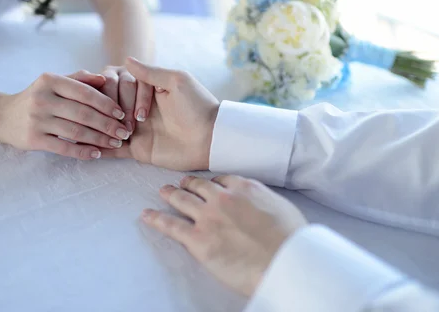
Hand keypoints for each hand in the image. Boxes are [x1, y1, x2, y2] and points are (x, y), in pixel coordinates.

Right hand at [0, 70, 129, 159]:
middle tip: (124, 132)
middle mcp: (42, 99)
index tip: (121, 113)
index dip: (106, 103)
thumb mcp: (54, 83)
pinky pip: (63, 147)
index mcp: (50, 80)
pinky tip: (97, 154)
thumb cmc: (37, 98)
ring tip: (115, 143)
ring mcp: (37, 120)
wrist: (2, 116)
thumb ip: (79, 79)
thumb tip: (105, 78)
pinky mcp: (33, 139)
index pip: (85, 92)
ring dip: (100, 139)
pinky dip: (82, 151)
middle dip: (107, 124)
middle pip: (83, 114)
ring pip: (76, 132)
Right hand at [102, 58, 219, 170]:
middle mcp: (138, 107)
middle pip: (109, 103)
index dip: (125, 96)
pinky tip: (86, 147)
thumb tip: (126, 59)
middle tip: (126, 125)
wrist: (210, 140)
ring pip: (107, 124)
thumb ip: (151, 72)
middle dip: (112, 112)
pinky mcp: (136, 150)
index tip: (141, 113)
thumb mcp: (177, 82)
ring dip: (101, 126)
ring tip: (96, 131)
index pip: (121, 84)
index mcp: (148, 90)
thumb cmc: (197, 107)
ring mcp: (135, 129)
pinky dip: (99, 148)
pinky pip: (112, 150)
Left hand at [141, 175, 307, 295]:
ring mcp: (208, 217)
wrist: (285, 259)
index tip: (208, 184)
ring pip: (182, 199)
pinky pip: (171, 225)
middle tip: (180, 183)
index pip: (222, 179)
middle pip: (198, 186)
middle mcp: (223, 197)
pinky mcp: (198, 239)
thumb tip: (262, 207)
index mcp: (244, 187)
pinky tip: (146, 215)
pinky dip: (156, 218)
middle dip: (188, 184)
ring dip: (170, 194)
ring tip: (162, 191)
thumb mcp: (282, 207)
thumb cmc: (291, 238)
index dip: (213, 182)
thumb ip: (264, 202)